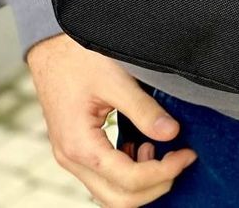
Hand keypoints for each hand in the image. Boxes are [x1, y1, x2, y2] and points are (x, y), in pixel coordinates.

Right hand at [27, 34, 196, 206]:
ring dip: (141, 182)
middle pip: (119, 199)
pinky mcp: (75, 148)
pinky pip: (103, 177)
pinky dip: (127, 173)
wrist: (51, 45)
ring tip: (158, 149)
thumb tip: (172, 133)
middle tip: (180, 157)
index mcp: (80, 145)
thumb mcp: (115, 79)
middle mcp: (71, 159)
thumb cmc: (77, 56)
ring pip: (110, 193)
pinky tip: (141, 145)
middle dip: (156, 185)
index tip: (187, 153)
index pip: (130, 180)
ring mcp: (70, 156)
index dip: (165, 171)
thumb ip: (144, 110)